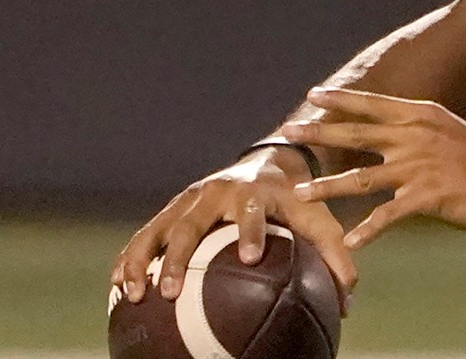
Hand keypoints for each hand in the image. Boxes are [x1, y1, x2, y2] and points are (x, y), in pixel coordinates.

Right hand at [110, 150, 357, 312]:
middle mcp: (215, 193)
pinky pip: (144, 236)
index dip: (250, 230)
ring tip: (133, 294)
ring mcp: (188, 201)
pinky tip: (117, 289)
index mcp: (253, 192)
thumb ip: (333, 255)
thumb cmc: (295, 200)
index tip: (251, 257)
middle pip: (191, 223)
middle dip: (180, 256)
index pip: (251, 210)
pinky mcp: (170, 210)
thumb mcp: (318, 218)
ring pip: (157, 229)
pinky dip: (129, 259)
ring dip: (142, 260)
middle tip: (173, 290)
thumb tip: (348, 301)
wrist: (267, 163)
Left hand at [282, 88, 465, 245]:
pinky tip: (348, 242)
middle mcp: (414, 136)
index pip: (373, 105)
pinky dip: (366, 231)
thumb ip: (419, 129)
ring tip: (301, 195)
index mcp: (421, 116)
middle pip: (357, 135)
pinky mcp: (425, 197)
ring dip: (328, 188)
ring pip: (362, 178)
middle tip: (290, 132)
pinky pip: (387, 216)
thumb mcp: (449, 130)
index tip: (314, 95)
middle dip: (321, 133)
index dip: (342, 100)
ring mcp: (418, 167)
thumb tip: (393, 129)